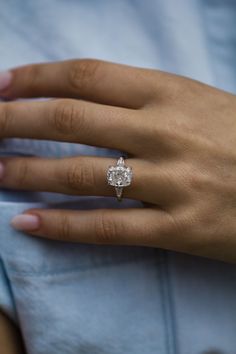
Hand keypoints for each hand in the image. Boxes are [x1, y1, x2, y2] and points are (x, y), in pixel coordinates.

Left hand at [0, 59, 235, 262]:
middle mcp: (167, 132)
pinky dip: (63, 225)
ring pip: (82, 174)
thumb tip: (86, 100)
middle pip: (73, 120)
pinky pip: (108, 226)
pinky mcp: (179, 229)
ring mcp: (172, 182)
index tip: (3, 84)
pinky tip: (28, 223)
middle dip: (17, 120)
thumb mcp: (197, 103)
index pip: (89, 76)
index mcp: (172, 93)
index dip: (39, 78)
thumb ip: (145, 101)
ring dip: (28, 172)